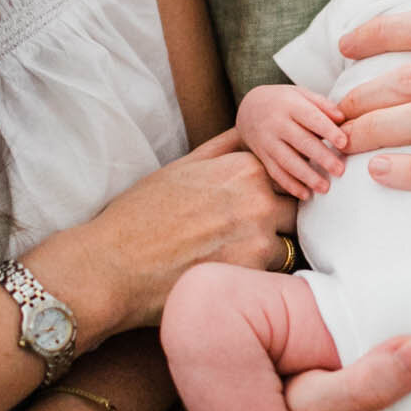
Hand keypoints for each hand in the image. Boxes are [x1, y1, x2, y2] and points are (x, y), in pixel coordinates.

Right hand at [54, 129, 293, 330]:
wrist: (112, 266)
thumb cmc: (140, 215)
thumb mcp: (182, 167)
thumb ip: (225, 149)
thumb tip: (252, 133)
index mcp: (244, 168)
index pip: (290, 173)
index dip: (278, 189)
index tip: (259, 205)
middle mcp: (259, 200)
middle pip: (298, 208)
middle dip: (281, 220)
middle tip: (248, 234)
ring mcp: (259, 240)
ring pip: (288, 244)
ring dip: (269, 250)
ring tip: (230, 258)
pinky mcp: (252, 277)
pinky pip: (272, 276)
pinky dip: (256, 277)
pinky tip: (225, 276)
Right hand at [237, 84, 347, 198]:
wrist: (249, 108)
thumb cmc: (283, 101)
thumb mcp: (301, 94)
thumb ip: (322, 104)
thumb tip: (342, 119)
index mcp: (290, 105)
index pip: (311, 118)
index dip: (328, 131)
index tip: (344, 143)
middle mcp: (277, 123)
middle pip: (301, 142)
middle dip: (322, 157)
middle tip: (340, 170)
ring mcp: (268, 141)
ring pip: (287, 161)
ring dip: (307, 176)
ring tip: (325, 188)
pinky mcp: (263, 156)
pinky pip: (276, 172)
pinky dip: (290, 185)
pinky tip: (305, 194)